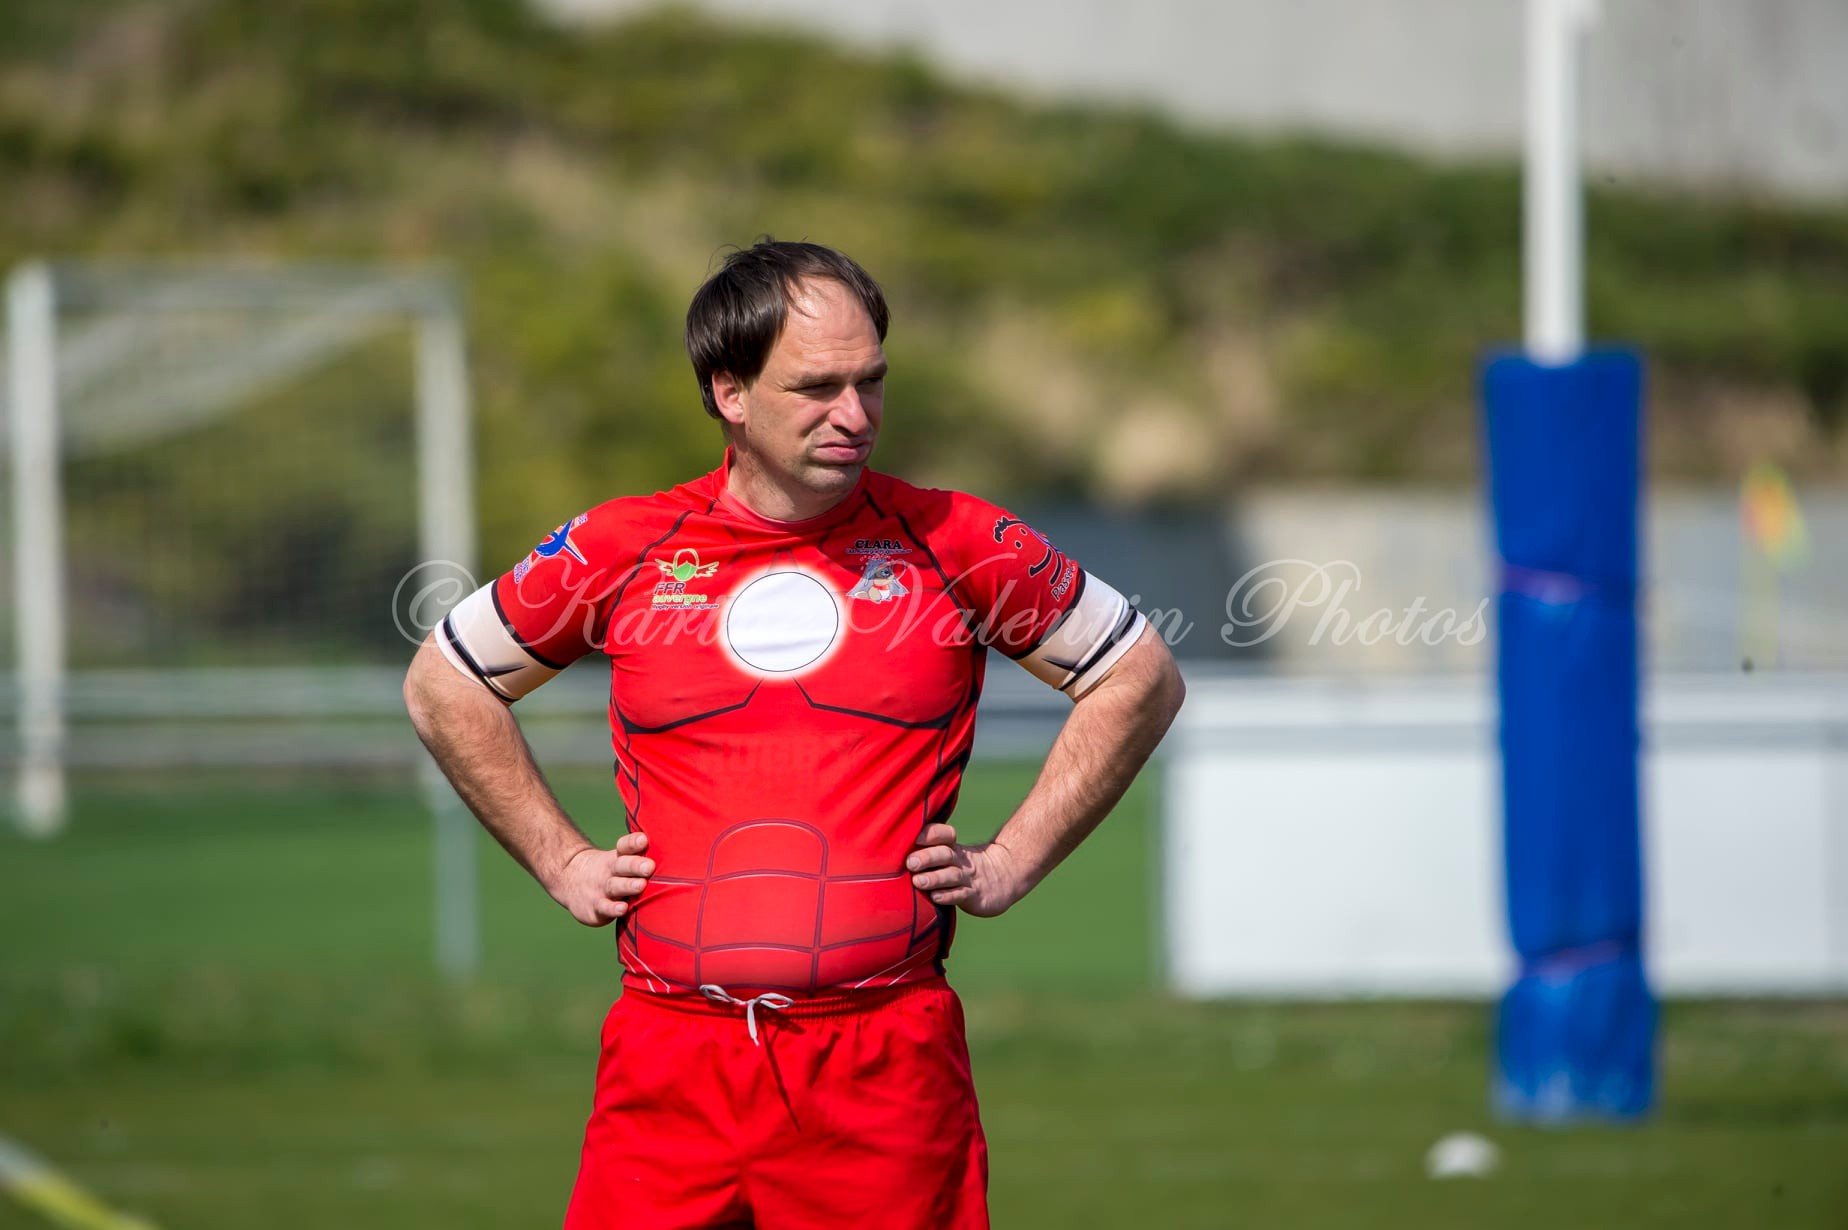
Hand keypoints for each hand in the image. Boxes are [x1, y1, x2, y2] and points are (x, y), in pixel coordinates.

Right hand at [548, 832, 654, 926]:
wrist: (570, 880)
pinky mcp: (595, 907)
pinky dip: (613, 908)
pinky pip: (605, 907)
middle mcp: (610, 871)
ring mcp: (601, 888)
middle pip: (622, 865)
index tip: (644, 840)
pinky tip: (623, 908)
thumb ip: (642, 857)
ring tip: (640, 885)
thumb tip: (680, 849)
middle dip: (636, 865)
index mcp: (618, 857)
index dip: (633, 843)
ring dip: (628, 886)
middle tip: (650, 866)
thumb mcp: (621, 860)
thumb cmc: (611, 871)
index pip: (624, 847)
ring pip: (615, 886)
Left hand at [906, 824, 1027, 917]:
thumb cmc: (964, 867)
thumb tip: (892, 852)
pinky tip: (936, 897)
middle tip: (910, 862)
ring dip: (934, 878)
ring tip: (917, 881)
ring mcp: (968, 878)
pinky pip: (961, 895)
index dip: (931, 834)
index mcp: (953, 848)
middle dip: (927, 857)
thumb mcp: (951, 855)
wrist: (1004, 877)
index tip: (915, 837)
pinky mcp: (975, 896)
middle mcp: (960, 861)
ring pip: (951, 876)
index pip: (944, 835)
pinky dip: (948, 896)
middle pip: (945, 854)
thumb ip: (928, 852)